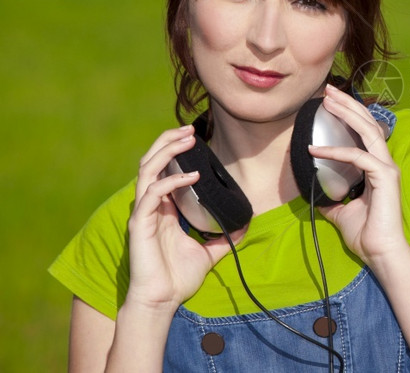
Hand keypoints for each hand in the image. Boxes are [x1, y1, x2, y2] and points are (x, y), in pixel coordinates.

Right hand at [125, 125, 242, 312]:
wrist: (161, 301)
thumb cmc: (178, 278)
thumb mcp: (209, 253)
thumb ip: (224, 238)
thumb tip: (246, 226)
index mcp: (164, 208)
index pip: (163, 169)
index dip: (174, 149)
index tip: (194, 136)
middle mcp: (151, 206)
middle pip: (151, 162)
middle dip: (168, 141)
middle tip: (189, 129)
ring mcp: (144, 213)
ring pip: (147, 170)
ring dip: (166, 151)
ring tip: (187, 139)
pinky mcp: (141, 224)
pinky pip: (152, 194)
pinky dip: (171, 181)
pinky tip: (192, 176)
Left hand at [309, 84, 409, 268]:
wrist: (381, 253)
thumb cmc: (367, 234)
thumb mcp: (341, 210)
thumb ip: (332, 196)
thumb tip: (314, 191)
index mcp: (377, 168)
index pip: (364, 133)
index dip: (349, 115)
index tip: (330, 104)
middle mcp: (385, 163)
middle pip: (368, 123)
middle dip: (348, 104)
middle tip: (328, 91)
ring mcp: (387, 168)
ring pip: (368, 131)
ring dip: (348, 113)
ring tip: (329, 100)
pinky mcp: (385, 177)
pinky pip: (358, 157)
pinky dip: (336, 150)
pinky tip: (315, 149)